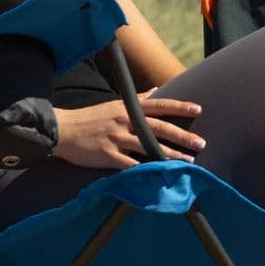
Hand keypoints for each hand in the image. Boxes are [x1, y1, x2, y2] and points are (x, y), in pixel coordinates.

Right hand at [53, 93, 204, 168]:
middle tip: (201, 143)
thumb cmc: (90, 118)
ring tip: (187, 162)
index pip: (159, 105)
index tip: (198, 108)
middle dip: (182, 135)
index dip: (179, 106)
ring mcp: (116, 138)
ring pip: (148, 147)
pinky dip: (145, 169)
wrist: (63, 130)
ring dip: (170, 155)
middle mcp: (124, 121)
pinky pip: (130, 164)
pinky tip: (159, 175)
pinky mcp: (107, 155)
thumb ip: (138, 99)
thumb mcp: (114, 103)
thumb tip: (157, 90)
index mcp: (127, 108)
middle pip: (159, 128)